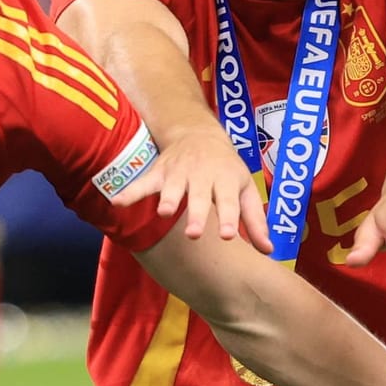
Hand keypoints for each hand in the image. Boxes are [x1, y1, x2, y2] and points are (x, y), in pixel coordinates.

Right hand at [124, 125, 270, 251]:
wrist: (199, 134)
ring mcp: (179, 173)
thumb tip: (268, 251)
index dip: (228, 218)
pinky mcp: (159, 172)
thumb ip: (255, 221)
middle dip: (195, 214)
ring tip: (162, 213)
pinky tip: (117, 202)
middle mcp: (203, 176)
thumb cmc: (227, 169)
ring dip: (167, 199)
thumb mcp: (245, 189)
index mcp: (227, 180)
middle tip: (192, 234)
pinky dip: (130, 192)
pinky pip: (143, 182)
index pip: (229, 201)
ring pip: (171, 187)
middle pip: (199, 197)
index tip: (226, 235)